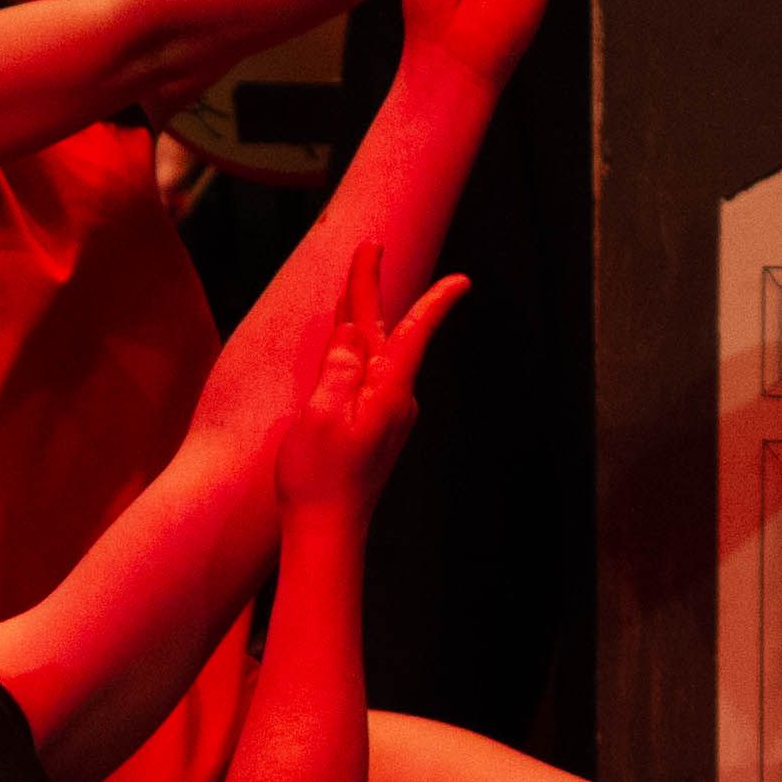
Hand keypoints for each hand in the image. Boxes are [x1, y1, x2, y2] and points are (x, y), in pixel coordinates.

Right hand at [280, 253, 466, 513]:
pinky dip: (353, 354)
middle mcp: (395, 400)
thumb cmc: (319, 478)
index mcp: (388, 392)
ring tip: (353, 286)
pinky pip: (363, 377)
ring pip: (372, 355)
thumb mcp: (321, 415)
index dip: (433, 301)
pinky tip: (343, 346)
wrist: (326, 532)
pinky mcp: (373, 428)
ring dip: (361, 321)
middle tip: (371, 249)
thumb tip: (354, 332)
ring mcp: (386, 415)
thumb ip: (339, 367)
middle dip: (373, 291)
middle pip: (384, 333)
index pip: (412, 332)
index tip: (462, 279)